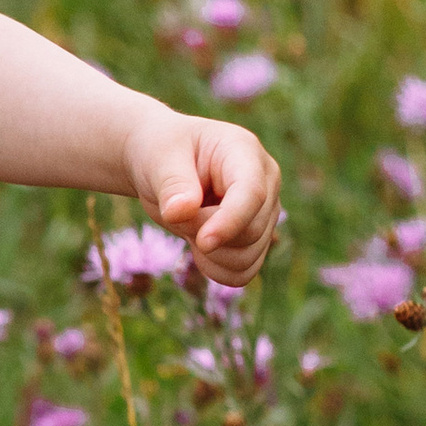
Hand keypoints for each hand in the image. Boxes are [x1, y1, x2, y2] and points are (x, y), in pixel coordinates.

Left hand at [124, 102, 282, 287]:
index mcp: (245, 153)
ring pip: (249, 258)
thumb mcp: (159, 159)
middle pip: (250, 232)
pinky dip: (217, 270)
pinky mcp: (256, 237)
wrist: (163, 166)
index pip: (252, 194)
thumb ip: (172, 184)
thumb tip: (180, 212)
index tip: (202, 242)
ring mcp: (265, 212)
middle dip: (205, 235)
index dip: (230, 222)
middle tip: (176, 214)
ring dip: (210, 255)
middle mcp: (265, 182)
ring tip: (187, 226)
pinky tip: (197, 247)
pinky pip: (244, 272)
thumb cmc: (163, 153)